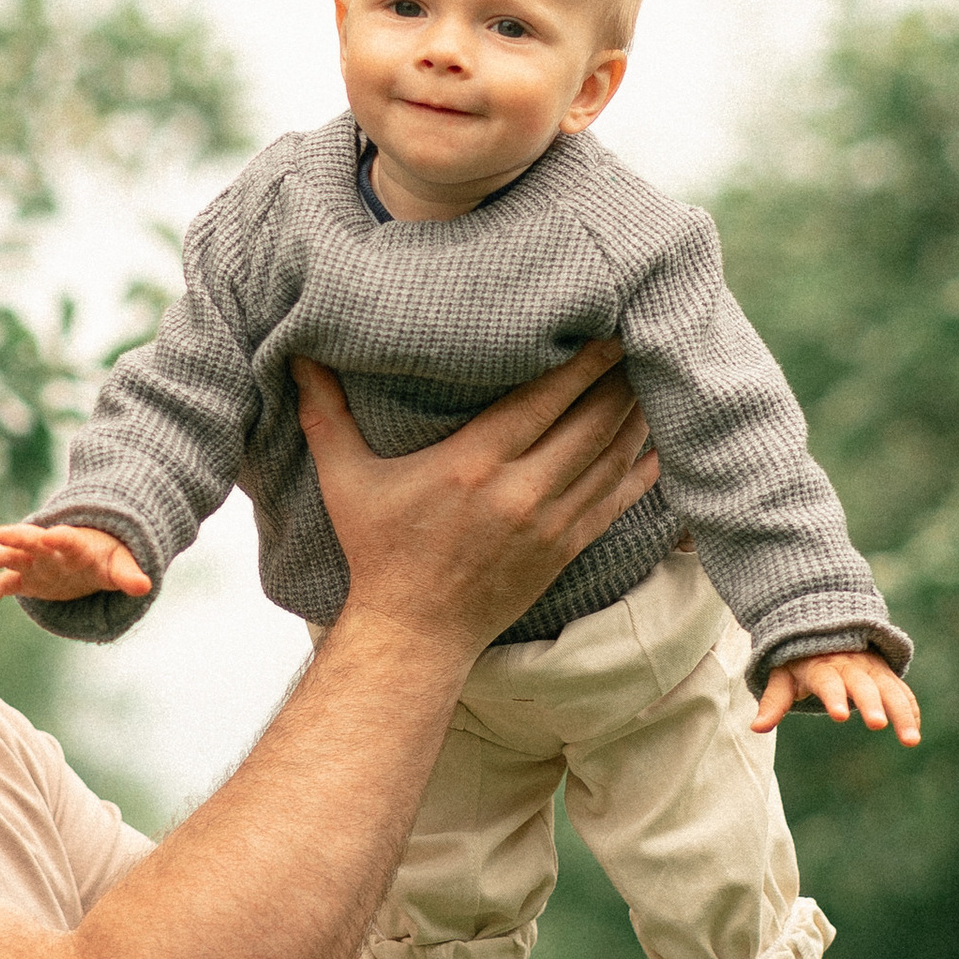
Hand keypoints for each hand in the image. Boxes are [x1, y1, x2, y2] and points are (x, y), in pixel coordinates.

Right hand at [0, 520, 154, 615]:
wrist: (91, 557)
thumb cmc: (106, 558)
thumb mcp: (120, 565)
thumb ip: (129, 575)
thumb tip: (144, 586)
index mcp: (76, 544)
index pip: (69, 539)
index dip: (62, 538)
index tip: (51, 536)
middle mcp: (50, 550)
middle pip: (33, 541)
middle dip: (19, 537)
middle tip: (1, 534)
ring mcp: (35, 563)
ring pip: (12, 558)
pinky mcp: (26, 579)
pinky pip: (5, 585)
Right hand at [293, 342, 657, 658]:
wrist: (415, 634)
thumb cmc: (378, 551)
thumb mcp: (345, 479)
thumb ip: (324, 412)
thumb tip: (298, 351)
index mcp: (473, 465)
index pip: (543, 399)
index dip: (581, 360)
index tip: (605, 324)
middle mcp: (520, 492)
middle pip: (589, 420)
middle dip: (618, 376)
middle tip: (641, 333)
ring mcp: (550, 524)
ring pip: (611, 456)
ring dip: (635, 413)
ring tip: (654, 372)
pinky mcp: (566, 549)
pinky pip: (617, 499)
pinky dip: (643, 467)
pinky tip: (660, 438)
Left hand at [751, 647, 920, 741]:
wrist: (825, 631)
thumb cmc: (800, 660)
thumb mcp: (782, 676)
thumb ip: (774, 701)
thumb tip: (756, 727)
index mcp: (822, 667)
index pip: (828, 682)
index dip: (833, 697)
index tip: (839, 715)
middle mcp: (850, 666)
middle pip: (863, 685)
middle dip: (871, 703)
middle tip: (877, 724)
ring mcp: (872, 669)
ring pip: (890, 690)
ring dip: (902, 713)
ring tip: (911, 740)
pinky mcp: (887, 674)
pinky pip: (902, 691)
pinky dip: (911, 708)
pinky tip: (915, 729)